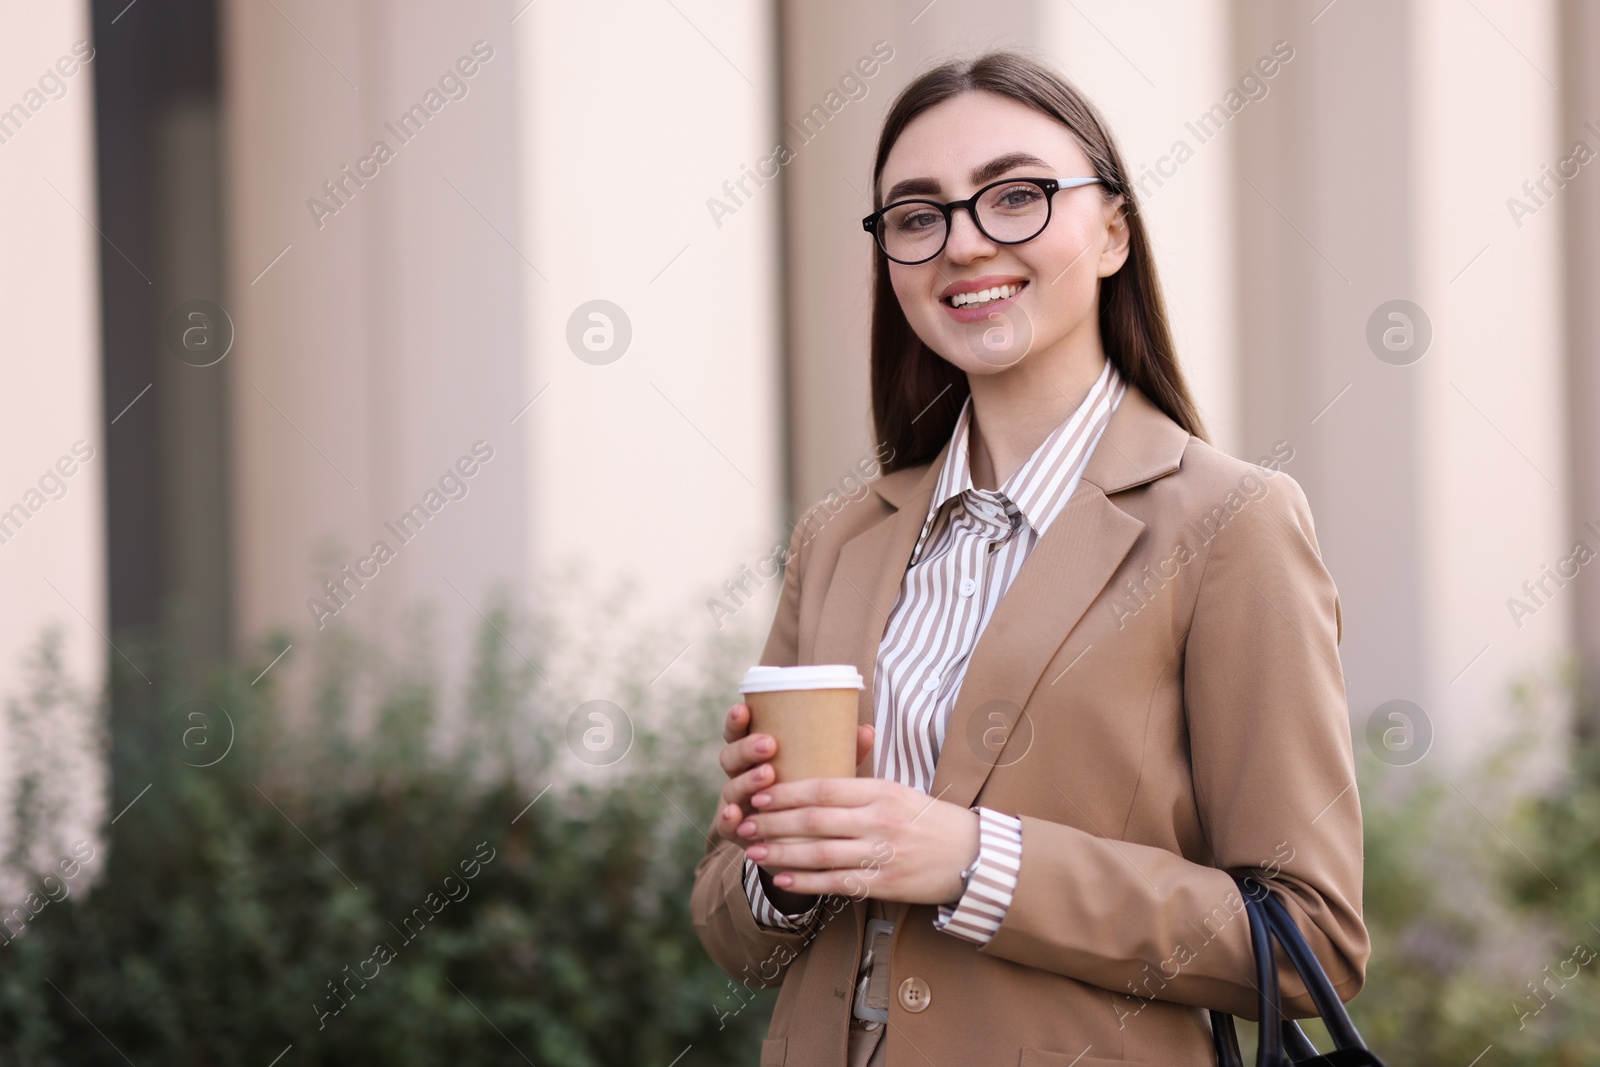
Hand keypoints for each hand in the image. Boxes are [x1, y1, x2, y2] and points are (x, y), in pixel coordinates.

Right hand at [713, 701, 874, 844]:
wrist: (805, 840)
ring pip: (730, 787)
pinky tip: (735, 813)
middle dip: (747, 748)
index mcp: (756, 753)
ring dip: (746, 780)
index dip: (737, 720)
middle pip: (731, 757)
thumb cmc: (814, 792)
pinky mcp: (739, 831)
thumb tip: (868, 730)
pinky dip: (728, 819)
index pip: (739, 731)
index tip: (745, 710)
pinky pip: (727, 825)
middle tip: (770, 744)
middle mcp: (742, 775)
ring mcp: (738, 802)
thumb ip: (843, 751)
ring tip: (767, 774)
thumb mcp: (827, 769)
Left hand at [735, 777, 980, 905]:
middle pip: (814, 821)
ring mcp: (882, 854)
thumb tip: (812, 777)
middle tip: (745, 825)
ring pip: (820, 854)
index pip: (824, 788)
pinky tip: (782, 879)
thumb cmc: (929, 820)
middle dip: (773, 824)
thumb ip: (859, 786)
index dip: (786, 792)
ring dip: (782, 854)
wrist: (973, 857)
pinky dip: (807, 882)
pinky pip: (837, 883)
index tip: (759, 795)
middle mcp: (880, 820)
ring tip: (753, 852)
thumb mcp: (898, 791)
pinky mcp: (885, 884)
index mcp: (881, 791)